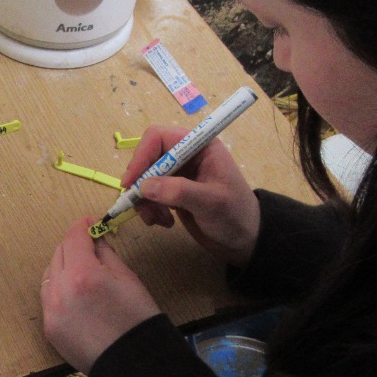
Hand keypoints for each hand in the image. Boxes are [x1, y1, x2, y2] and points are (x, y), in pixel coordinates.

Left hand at [41, 217, 162, 373]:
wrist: (134, 365)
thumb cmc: (139, 320)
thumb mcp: (127, 279)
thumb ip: (105, 254)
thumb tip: (95, 239)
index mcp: (83, 274)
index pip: (74, 238)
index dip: (82, 226)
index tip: (91, 223)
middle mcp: (60, 291)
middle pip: (58, 254)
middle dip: (73, 246)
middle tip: (89, 245)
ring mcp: (51, 311)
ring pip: (49, 275)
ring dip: (63, 266)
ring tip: (82, 269)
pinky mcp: (50, 329)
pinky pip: (49, 298)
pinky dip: (59, 289)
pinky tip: (75, 293)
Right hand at [123, 125, 259, 267]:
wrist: (245, 239)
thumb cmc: (235, 215)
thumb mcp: (211, 202)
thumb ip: (179, 191)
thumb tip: (144, 186)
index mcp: (199, 146)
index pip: (159, 137)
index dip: (141, 155)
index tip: (131, 182)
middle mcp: (186, 155)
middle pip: (147, 158)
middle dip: (141, 183)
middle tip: (139, 205)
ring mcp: (178, 174)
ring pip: (145, 178)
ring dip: (144, 200)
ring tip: (155, 220)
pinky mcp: (172, 192)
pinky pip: (149, 194)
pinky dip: (149, 208)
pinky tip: (163, 222)